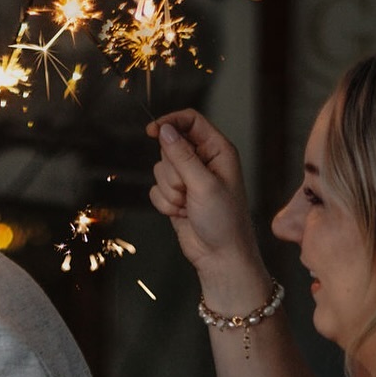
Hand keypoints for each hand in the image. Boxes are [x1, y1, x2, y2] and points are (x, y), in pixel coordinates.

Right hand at [145, 112, 262, 283]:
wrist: (219, 255)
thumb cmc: (224, 220)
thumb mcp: (204, 184)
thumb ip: (182, 156)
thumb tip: (165, 131)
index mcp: (218, 150)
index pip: (191, 122)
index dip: (170, 123)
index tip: (151, 131)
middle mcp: (202, 161)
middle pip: (169, 148)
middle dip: (172, 171)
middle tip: (189, 189)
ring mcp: (188, 180)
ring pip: (159, 172)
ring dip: (169, 191)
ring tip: (188, 205)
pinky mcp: (175, 196)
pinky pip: (155, 191)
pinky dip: (164, 204)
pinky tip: (182, 213)